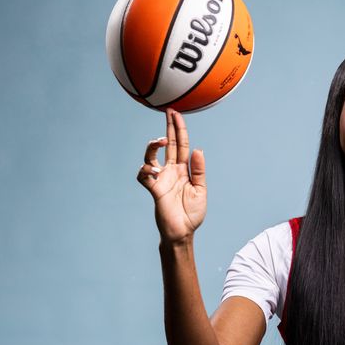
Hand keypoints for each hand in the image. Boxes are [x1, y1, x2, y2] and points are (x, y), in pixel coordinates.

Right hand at [136, 108, 206, 243]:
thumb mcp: (200, 190)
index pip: (181, 145)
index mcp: (183, 170)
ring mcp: (161, 179)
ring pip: (151, 156)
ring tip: (161, 142)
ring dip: (154, 146)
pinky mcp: (154, 190)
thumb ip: (198, 171)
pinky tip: (152, 170)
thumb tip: (198, 149)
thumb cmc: (192, 213)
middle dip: (168, 128)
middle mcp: (171, 171)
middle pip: (167, 145)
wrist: (182, 232)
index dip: (179, 129)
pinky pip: (144, 175)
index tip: (176, 113)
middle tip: (168, 111)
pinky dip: (145, 169)